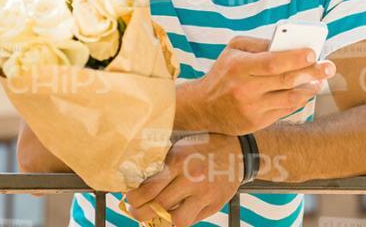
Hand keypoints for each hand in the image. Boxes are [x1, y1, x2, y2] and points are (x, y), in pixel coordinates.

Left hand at [126, 133, 242, 226]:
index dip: (134, 198)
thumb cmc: (204, 145)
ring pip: (176, 220)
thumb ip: (163, 164)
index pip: (149, 188)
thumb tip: (138, 182)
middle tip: (135, 211)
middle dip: (140, 212)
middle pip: (159, 206)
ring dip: (161, 221)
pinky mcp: (215, 204)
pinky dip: (179, 220)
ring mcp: (205, 194)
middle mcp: (192, 179)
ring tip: (153, 216)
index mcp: (180, 161)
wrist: (237, 150)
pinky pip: (192, 220)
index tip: (128, 198)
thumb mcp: (181, 147)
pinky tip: (172, 214)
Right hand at [193, 36, 335, 135]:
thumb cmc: (223, 73)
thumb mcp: (232, 50)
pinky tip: (306, 92)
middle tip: (329, 67)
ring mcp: (251, 109)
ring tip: (321, 80)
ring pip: (289, 98)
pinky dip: (298, 101)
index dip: (295, 58)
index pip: (272, 62)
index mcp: (238, 67)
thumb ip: (258, 43)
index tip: (313, 53)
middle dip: (311, 72)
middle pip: (285, 80)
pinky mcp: (256, 123)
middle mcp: (245, 89)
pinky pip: (284, 111)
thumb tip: (286, 43)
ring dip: (309, 89)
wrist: (202, 107)